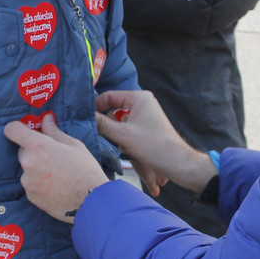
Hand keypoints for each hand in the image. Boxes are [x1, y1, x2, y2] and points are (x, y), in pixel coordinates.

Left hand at [4, 114, 107, 223]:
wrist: (90, 201)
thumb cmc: (85, 170)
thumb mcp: (74, 145)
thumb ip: (54, 131)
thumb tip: (46, 119)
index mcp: (38, 146)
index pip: (12, 130)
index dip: (17, 128)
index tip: (24, 131)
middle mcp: (28, 162)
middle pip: (22, 150)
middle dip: (34, 151)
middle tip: (53, 156)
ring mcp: (27, 181)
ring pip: (27, 168)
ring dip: (37, 168)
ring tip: (57, 175)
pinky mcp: (30, 196)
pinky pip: (30, 184)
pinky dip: (39, 183)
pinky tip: (55, 186)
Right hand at [95, 90, 216, 193]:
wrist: (176, 162)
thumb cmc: (153, 146)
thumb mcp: (123, 135)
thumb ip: (102, 124)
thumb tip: (84, 117)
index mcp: (139, 98)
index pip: (109, 96)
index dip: (96, 106)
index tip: (84, 118)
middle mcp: (143, 102)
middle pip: (114, 106)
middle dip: (104, 119)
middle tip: (92, 130)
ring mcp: (146, 113)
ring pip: (120, 117)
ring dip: (112, 128)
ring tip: (105, 139)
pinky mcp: (147, 125)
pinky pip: (128, 125)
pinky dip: (121, 133)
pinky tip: (118, 144)